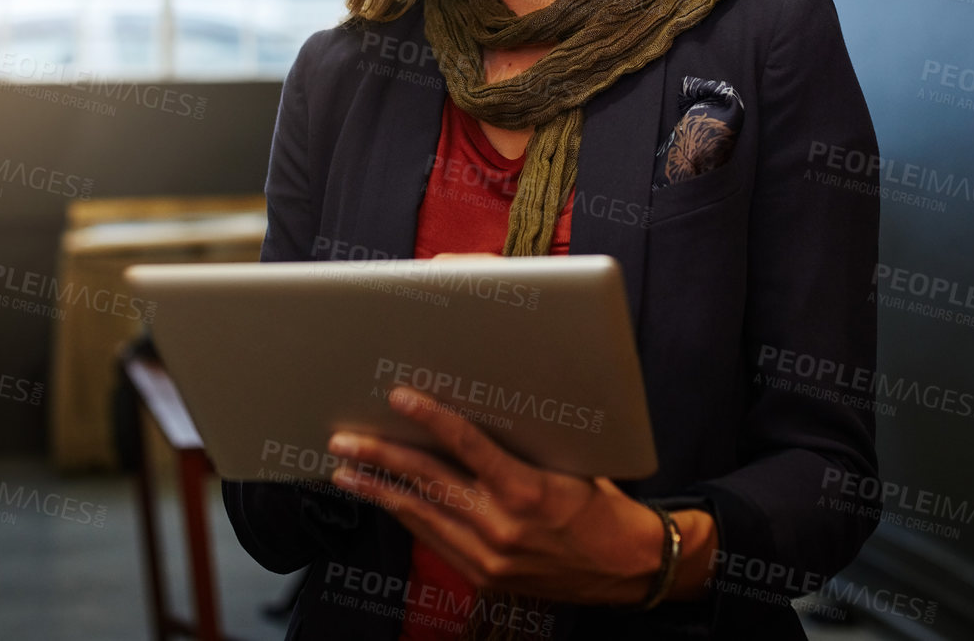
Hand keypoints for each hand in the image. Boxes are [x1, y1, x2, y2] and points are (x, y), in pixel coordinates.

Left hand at [325, 385, 715, 605]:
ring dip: (379, 491)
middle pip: (428, 483)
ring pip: (421, 515)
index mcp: (527, 490)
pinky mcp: (485, 578)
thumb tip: (479, 409)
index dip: (429, 417)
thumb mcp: (570, 464)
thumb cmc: (604, 505)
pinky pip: (434, 540)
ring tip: (344, 472)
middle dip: (380, 458)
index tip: (399, 396)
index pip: (466, 445)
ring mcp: (489, 557)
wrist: (630, 567)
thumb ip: (523, 445)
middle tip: (343, 439)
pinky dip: (408, 516)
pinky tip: (386, 501)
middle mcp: (502, 526)